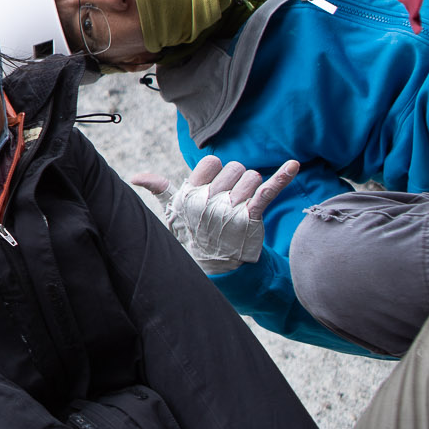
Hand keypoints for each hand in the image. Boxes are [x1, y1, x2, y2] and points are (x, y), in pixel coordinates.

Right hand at [131, 156, 300, 275]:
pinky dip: (283, 177)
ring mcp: (231, 208)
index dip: (216, 173)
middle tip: (230, 201)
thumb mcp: (172, 213)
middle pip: (235, 168)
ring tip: (243, 206)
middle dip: (236, 181)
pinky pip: (268, 190)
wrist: (216, 266)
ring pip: (252, 177)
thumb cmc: (193, 235)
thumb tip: (135, 177)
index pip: (211, 163)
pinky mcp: (251, 216)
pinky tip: (294, 165)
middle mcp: (209, 200)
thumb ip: (159, 189)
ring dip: (252, 188)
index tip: (215, 188)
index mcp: (191, 194)